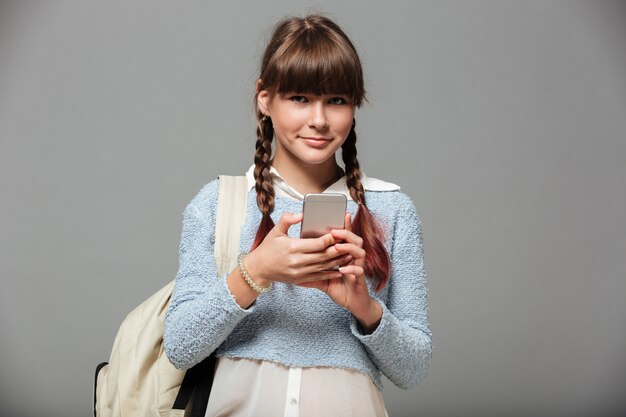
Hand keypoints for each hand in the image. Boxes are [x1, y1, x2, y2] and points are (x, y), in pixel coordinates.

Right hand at [244, 213, 351, 285]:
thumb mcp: (275, 231)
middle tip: (349, 244)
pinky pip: (319, 277)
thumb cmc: (267, 248)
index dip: (330, 239)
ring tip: (349, 255)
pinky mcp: (300, 279)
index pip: (317, 244)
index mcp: (292, 247)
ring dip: (338, 262)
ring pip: (324, 267)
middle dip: (338, 250)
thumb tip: (301, 214)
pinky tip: (340, 269)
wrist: (258, 269)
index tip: (338, 234)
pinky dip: (331, 273)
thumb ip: (287, 219)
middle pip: (323, 256)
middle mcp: (297, 261)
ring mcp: (299, 272)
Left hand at [298, 213, 381, 331]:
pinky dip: (351, 269)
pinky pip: (359, 271)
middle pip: (354, 240)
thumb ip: (309, 273)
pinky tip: (342, 269)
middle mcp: (353, 258)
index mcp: (344, 255)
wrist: (352, 303)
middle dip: (345, 234)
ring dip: (349, 248)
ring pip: (359, 252)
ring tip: (338, 246)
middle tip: (334, 231)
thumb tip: (292, 271)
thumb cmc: (338, 288)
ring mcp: (358, 267)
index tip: (340, 215)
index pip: (344, 237)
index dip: (344, 226)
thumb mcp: (321, 279)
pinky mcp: (360, 279)